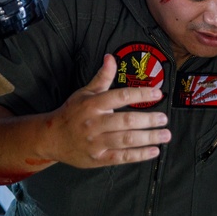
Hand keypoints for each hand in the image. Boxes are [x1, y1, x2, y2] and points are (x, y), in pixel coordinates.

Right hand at [46, 54, 171, 167]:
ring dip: (148, 138)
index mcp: (92, 104)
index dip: (140, 94)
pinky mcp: (97, 158)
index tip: (158, 93)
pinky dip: (139, 155)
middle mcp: (94, 123)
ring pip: (125, 140)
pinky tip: (154, 151)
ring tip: (165, 135)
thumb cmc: (72, 112)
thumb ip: (102, 77)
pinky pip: (121, 157)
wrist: (51, 138)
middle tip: (164, 118)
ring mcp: (95, 142)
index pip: (120, 96)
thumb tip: (111, 57)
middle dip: (148, 120)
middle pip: (125, 121)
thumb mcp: (85, 92)